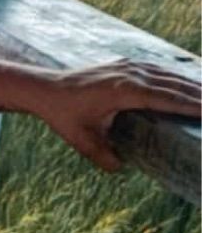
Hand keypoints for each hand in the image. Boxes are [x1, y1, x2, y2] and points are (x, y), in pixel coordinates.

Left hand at [36, 59, 201, 172]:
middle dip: (200, 95)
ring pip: (168, 74)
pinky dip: (175, 76)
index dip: (190, 105)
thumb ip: (101, 155)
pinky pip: (158, 69)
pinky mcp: (125, 64)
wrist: (45, 88)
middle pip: (174, 84)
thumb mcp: (80, 139)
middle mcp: (130, 74)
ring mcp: (128, 66)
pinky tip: (188, 83)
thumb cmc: (63, 115)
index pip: (166, 98)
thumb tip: (119, 169)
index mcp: (124, 91)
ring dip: (191, 84)